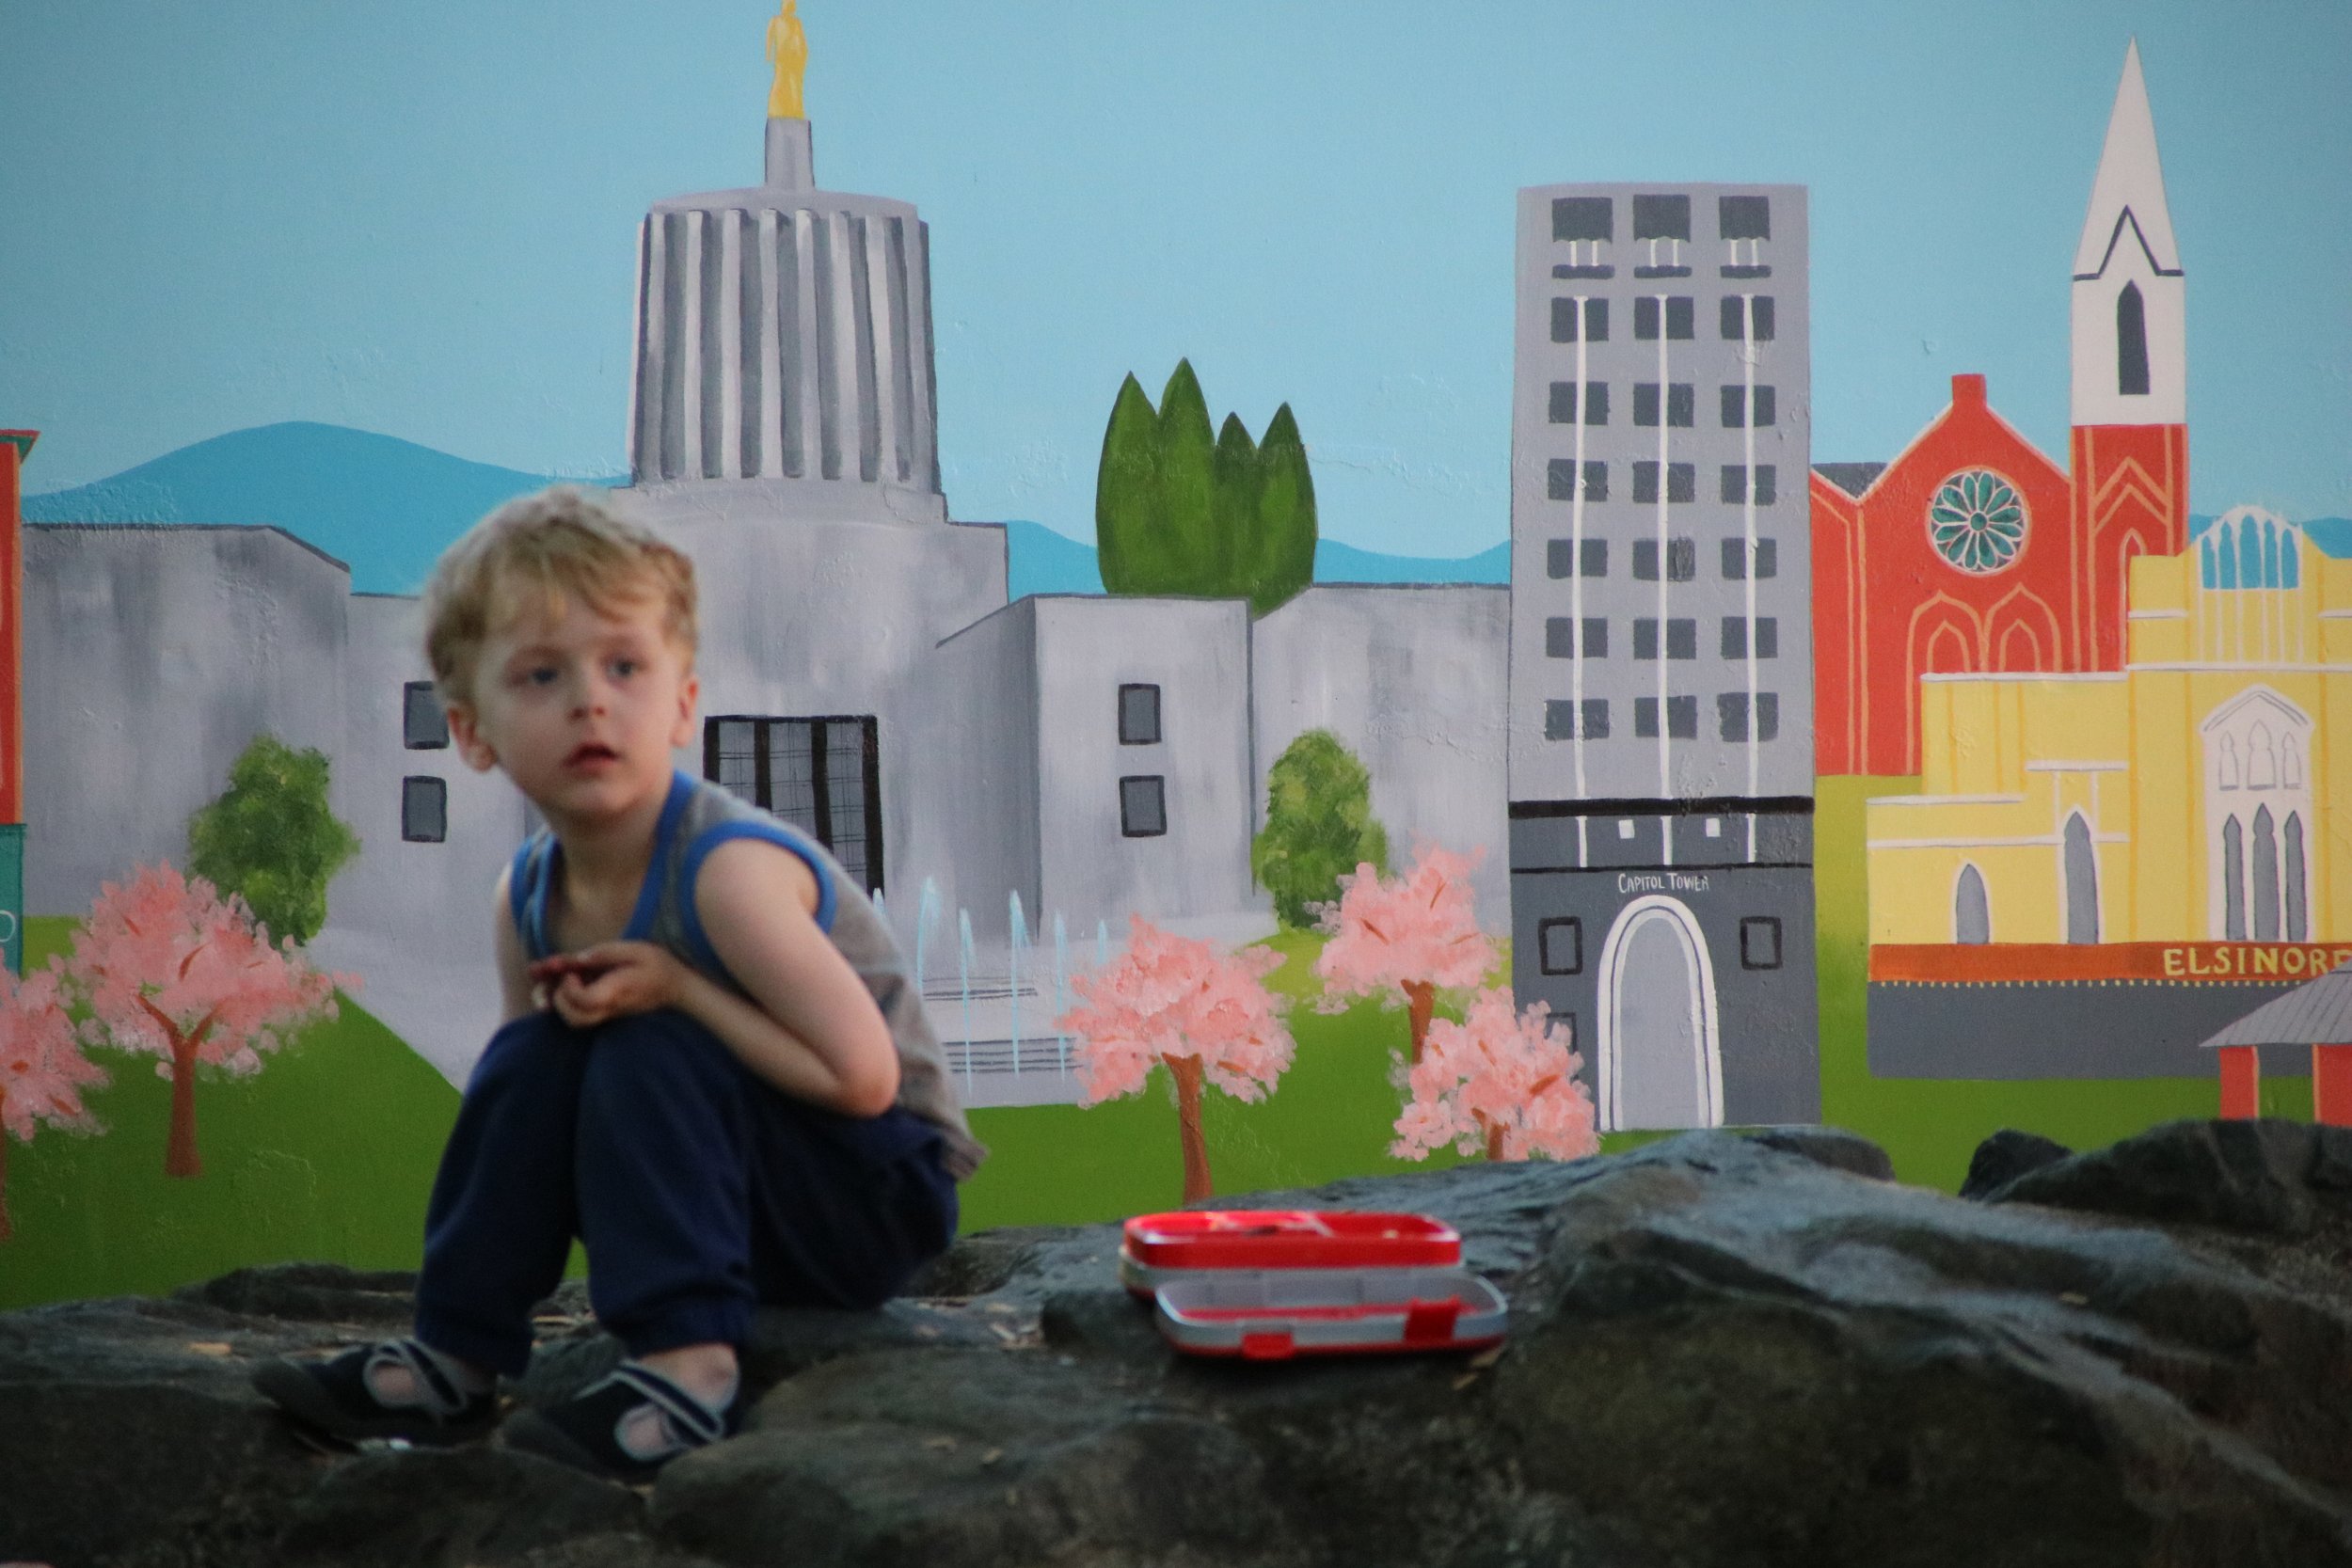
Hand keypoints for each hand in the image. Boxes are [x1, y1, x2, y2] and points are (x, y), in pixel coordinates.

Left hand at [529, 942, 687, 1027]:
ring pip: (575, 1022)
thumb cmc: (658, 965)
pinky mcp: (605, 1012)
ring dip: (557, 1003)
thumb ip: (606, 953)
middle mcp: (610, 1007)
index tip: (572, 971)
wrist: (677, 987)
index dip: (570, 988)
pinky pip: (579, 1015)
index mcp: (617, 991)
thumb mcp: (636, 949)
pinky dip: (563, 1002)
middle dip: (558, 1000)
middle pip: (575, 1019)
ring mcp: (607, 1013)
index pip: (586, 1001)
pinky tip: (556, 984)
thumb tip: (578, 959)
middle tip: (562, 978)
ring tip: (551, 981)